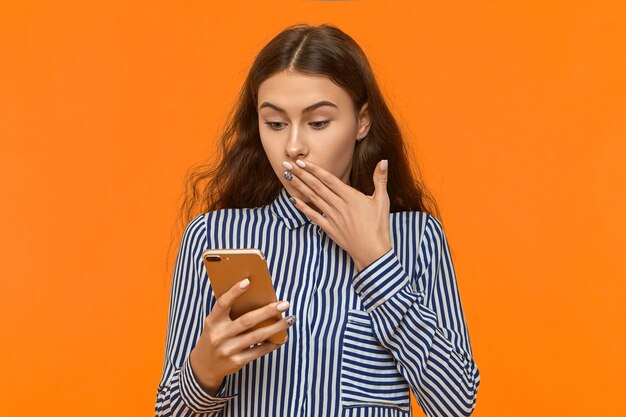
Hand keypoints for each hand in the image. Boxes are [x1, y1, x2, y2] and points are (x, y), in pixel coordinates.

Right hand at [189, 278, 295, 394]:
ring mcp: (227, 349)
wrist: (204, 366)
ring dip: (276, 327)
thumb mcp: (216, 324)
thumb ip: (230, 313)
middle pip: (247, 321)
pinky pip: (258, 351)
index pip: (223, 303)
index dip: (234, 292)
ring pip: (256, 336)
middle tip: (284, 304)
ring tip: (289, 320)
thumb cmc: (216, 337)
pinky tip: (281, 338)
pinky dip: (271, 344)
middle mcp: (219, 335)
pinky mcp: (236, 362)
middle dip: (268, 311)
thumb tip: (258, 299)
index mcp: (213, 321)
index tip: (248, 281)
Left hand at [282, 158, 391, 270]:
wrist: (373, 252)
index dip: (314, 170)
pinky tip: (294, 200)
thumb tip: (383, 161)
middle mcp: (339, 205)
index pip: (328, 179)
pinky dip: (303, 208)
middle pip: (317, 186)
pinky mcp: (329, 228)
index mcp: (351, 197)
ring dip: (299, 186)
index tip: (302, 162)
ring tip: (287, 176)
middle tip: (287, 164)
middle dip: (301, 174)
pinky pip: (313, 216)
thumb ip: (380, 179)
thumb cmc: (379, 226)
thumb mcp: (382, 201)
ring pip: (313, 198)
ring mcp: (332, 217)